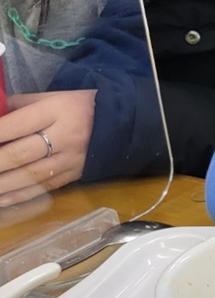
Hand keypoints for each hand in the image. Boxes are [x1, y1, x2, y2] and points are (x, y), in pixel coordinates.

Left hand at [0, 90, 96, 206]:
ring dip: (2, 185)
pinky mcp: (74, 175)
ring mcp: (70, 159)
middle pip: (21, 154)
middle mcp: (64, 137)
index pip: (16, 125)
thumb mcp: (51, 96)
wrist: (119, 122)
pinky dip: (20, 196)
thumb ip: (19, 106)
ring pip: (30, 175)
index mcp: (57, 111)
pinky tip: (2, 200)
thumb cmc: (79, 105)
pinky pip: (44, 188)